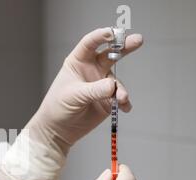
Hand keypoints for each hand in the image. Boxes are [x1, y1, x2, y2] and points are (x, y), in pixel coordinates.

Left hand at [27, 27, 142, 147]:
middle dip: (124, 46)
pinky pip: (120, 97)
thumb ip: (94, 90)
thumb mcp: (73, 96)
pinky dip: (124, 102)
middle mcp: (92, 70)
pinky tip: (124, 107)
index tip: (112, 33)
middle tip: (137, 40)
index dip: (101, 36)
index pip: (90, 43)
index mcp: (78, 62)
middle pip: (111, 53)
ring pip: (117, 80)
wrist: (59, 130)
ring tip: (121, 99)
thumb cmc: (57, 108)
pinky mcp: (108, 100)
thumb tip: (112, 87)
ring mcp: (101, 84)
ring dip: (121, 89)